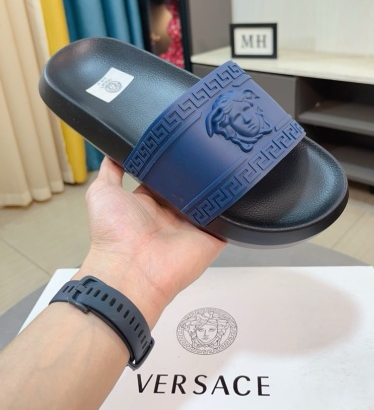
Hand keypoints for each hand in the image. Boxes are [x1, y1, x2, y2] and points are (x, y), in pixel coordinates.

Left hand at [77, 157, 225, 327]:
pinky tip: (235, 187)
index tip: (179, 140)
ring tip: (224, 160)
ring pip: (211, 199)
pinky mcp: (212, 238)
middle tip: (204, 147)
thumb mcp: (102, 193)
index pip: (165, 176)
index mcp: (149, 203)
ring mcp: (193, 226)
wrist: (131, 269)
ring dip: (216, 184)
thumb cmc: (113, 235)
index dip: (171, 159)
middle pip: (190, 185)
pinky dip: (233, 207)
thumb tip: (113, 149)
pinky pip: (229, 219)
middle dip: (196, 169)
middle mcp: (172, 214)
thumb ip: (110, 170)